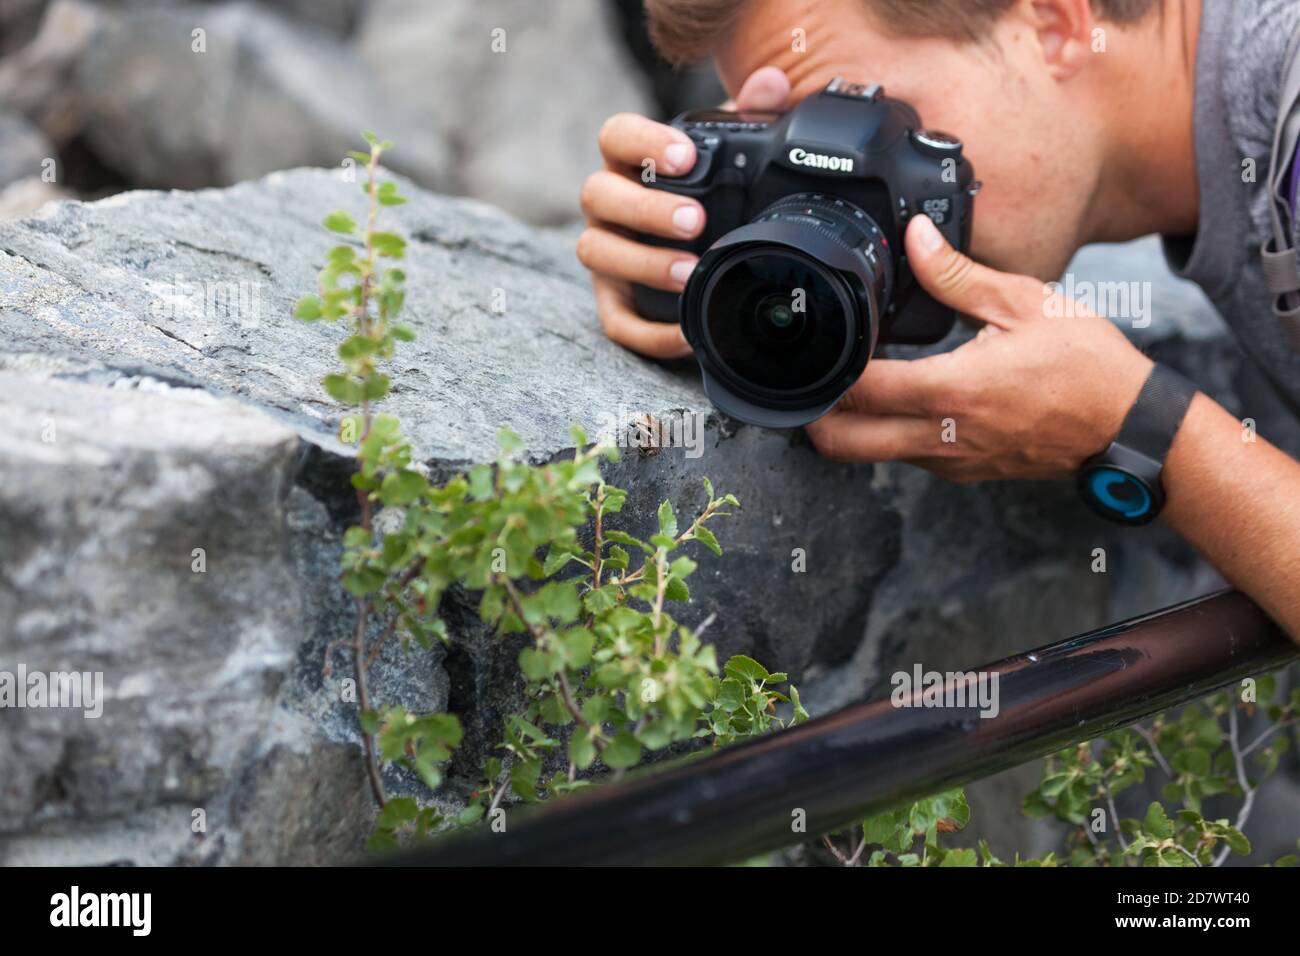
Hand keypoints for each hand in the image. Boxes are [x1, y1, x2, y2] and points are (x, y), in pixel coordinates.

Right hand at [577, 67, 791, 357]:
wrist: (702, 247)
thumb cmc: (712, 192)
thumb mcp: (732, 152)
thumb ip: (749, 115)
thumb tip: (771, 85)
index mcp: (630, 161)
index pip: (616, 137)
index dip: (644, 143)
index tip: (685, 156)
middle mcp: (607, 204)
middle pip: (599, 195)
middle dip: (646, 209)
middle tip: (696, 221)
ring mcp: (605, 252)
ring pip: (596, 252)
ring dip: (642, 264)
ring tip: (690, 273)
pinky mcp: (614, 301)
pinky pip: (616, 321)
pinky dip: (649, 333)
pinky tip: (687, 334)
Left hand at [805, 214, 1154, 481]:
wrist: (1130, 427)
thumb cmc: (1086, 365)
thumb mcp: (1024, 303)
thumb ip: (957, 274)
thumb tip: (915, 237)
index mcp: (950, 392)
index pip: (857, 390)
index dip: (825, 369)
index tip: (818, 342)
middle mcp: (941, 438)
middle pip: (841, 443)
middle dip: (811, 414)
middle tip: (808, 376)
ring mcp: (949, 461)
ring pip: (870, 454)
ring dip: (847, 424)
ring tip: (849, 380)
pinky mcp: (962, 471)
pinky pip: (905, 456)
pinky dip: (885, 431)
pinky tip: (897, 395)